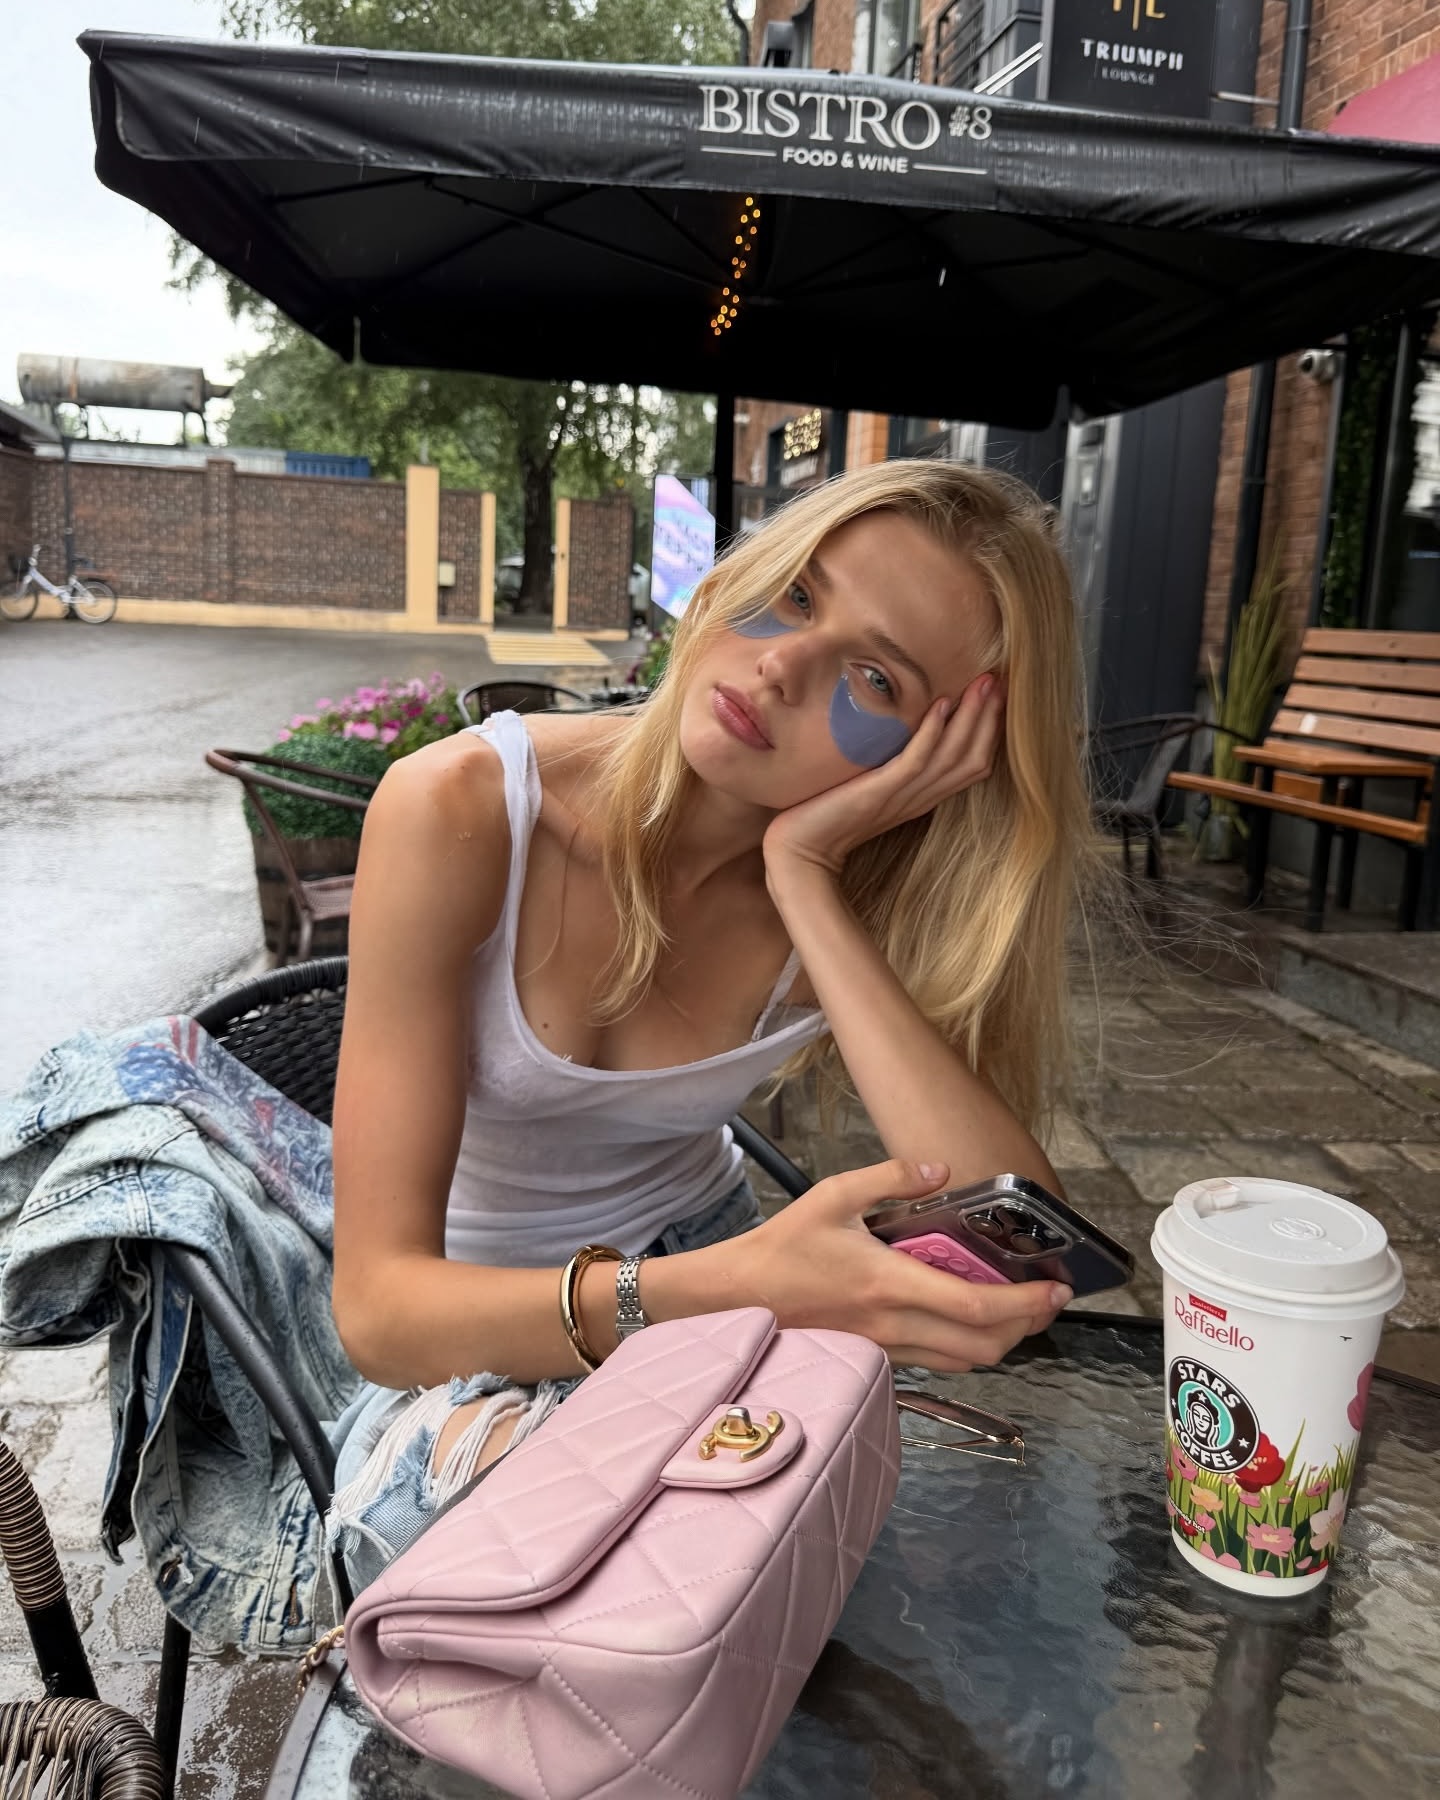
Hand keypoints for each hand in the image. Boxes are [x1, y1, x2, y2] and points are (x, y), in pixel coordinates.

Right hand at [721, 1157, 1069, 1371]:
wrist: (738, 1296)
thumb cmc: (784, 1246)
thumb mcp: (834, 1194)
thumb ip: (892, 1177)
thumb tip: (941, 1169)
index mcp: (889, 1282)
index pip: (975, 1306)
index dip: (1025, 1304)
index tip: (1057, 1289)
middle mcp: (893, 1325)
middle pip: (984, 1347)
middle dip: (1027, 1327)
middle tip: (1047, 1299)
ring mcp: (885, 1347)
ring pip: (964, 1362)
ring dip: (1001, 1341)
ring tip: (1017, 1309)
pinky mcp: (876, 1356)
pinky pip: (937, 1361)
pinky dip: (966, 1346)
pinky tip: (968, 1318)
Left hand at [763, 672, 1004, 878]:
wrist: (799, 852)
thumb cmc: (826, 816)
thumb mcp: (868, 786)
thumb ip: (889, 767)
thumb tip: (901, 731)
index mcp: (921, 797)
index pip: (971, 764)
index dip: (988, 731)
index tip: (997, 695)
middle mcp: (919, 798)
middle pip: (972, 758)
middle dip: (989, 718)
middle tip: (1001, 680)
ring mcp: (901, 797)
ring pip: (952, 756)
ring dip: (971, 718)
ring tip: (983, 684)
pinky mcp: (879, 794)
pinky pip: (915, 762)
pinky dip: (932, 733)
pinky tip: (941, 705)